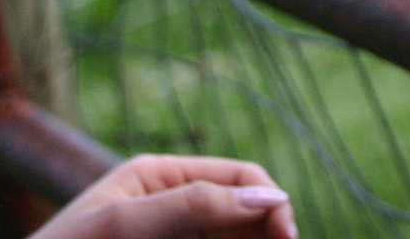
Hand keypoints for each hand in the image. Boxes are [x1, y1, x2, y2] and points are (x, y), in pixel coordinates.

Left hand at [29, 154, 296, 238]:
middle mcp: (171, 206)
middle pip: (243, 212)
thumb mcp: (123, 226)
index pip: (238, 178)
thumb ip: (192, 206)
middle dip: (268, 230)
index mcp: (160, 177)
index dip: (270, 202)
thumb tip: (267, 198)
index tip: (285, 236)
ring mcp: (172, 238)